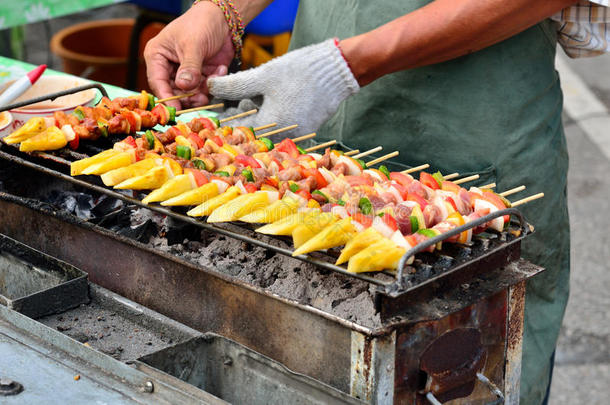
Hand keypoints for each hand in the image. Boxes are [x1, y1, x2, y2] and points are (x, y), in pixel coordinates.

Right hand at [143, 1, 234, 108]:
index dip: (166, 97)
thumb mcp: (193, 45)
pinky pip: (204, 89)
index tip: (176, 108)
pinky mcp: (201, 76)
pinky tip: (220, 70)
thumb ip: (189, 67)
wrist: (224, 20)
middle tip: (201, 99)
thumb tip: (184, 87)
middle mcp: (169, 67)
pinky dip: (213, 84)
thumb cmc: (201, 24)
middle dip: (188, 97)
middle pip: (174, 92)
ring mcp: (185, 73)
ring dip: (202, 92)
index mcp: (158, 56)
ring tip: (212, 82)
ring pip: (190, 94)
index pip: (157, 82)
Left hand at [208, 39, 359, 136]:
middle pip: (253, 132)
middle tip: (237, 99)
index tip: (220, 106)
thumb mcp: (263, 75)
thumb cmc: (298, 71)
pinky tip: (273, 101)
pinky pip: (282, 128)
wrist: (336, 71)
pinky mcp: (306, 130)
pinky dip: (274, 117)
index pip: (239, 129)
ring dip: (258, 116)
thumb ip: (234, 85)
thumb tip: (210, 87)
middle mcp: (284, 136)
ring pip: (267, 130)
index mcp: (270, 125)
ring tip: (256, 98)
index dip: (226, 117)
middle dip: (242, 116)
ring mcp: (297, 135)